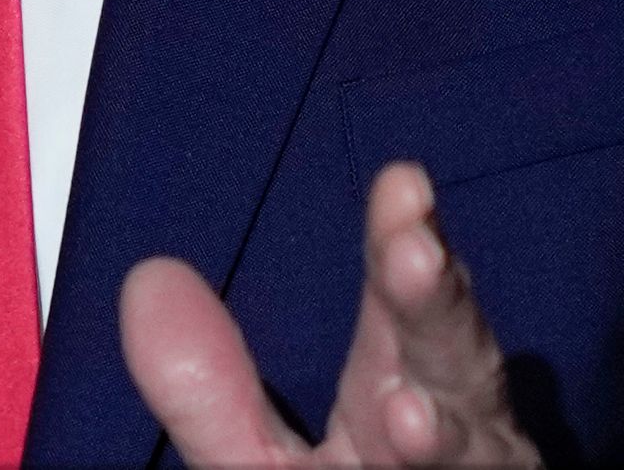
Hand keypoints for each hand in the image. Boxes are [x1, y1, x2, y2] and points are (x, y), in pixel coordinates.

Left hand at [122, 163, 540, 466]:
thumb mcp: (253, 461)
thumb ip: (207, 391)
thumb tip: (150, 279)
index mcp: (397, 387)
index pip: (402, 301)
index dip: (399, 243)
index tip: (399, 181)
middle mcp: (452, 426)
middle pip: (455, 362)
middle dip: (436, 311)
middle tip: (415, 253)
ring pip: (474, 447)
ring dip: (447, 431)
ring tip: (407, 412)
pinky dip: (446, 461)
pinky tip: (417, 434)